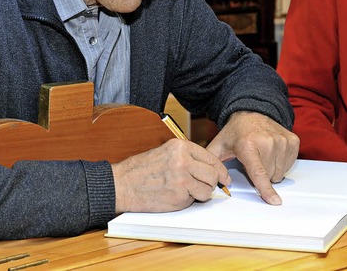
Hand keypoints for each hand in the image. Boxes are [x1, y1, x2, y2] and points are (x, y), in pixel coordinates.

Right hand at [111, 138, 229, 213]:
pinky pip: (194, 200)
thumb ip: (187, 157)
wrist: (122, 184)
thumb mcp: (165, 152)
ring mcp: (182, 179)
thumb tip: (209, 168)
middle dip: (213, 183)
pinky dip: (188, 200)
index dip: (220, 169)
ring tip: (186, 191)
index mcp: (180, 146)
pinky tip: (175, 195)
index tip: (224, 176)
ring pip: (207, 189)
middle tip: (209, 187)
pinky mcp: (179, 196)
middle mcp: (183, 160)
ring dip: (201, 193)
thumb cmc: (141, 169)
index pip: (210, 158)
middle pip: (213, 174)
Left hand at [206, 111, 299, 204]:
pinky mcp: (292, 140)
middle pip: (269, 176)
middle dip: (261, 174)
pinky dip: (281, 163)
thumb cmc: (236, 132)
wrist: (252, 111)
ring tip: (263, 156)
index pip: (258, 172)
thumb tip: (212, 180)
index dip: (266, 189)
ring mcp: (282, 140)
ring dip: (272, 170)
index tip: (275, 201)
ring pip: (280, 172)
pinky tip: (273, 152)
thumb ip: (212, 163)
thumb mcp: (219, 145)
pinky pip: (289, 164)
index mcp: (248, 145)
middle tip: (253, 161)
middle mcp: (268, 141)